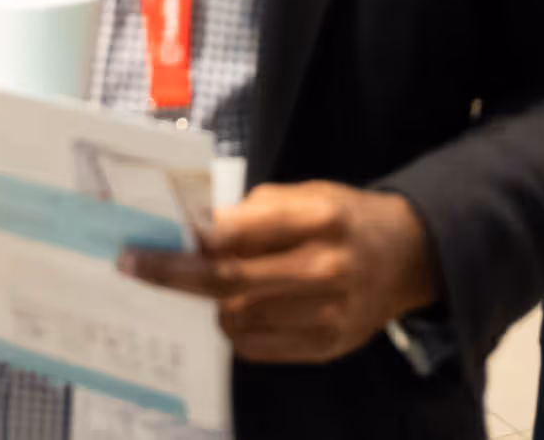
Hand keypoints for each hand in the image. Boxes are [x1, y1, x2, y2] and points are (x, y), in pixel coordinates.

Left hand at [124, 181, 439, 365]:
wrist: (407, 258)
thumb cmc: (345, 219)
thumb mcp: (307, 195)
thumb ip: (254, 213)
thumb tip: (195, 232)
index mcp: (320, 219)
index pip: (239, 235)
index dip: (188, 244)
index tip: (145, 244)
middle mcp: (325, 269)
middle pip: (230, 282)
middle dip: (175, 276)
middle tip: (136, 268)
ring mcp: (327, 315)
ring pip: (238, 319)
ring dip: (212, 303)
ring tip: (213, 286)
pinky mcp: (326, 347)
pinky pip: (256, 347)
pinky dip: (237, 329)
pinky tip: (242, 309)